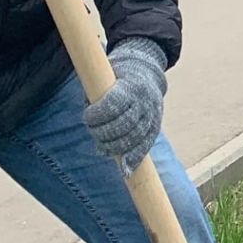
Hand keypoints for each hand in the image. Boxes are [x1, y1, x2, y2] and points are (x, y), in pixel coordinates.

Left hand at [83, 37, 167, 169]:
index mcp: (132, 86)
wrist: (146, 72)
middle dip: (103, 133)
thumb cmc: (116, 78)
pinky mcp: (156, 126)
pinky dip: (135, 159)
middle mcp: (145, 101)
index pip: (113, 105)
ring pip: (134, 138)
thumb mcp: (104, 78)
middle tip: (93, 131)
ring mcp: (152, 115)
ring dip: (114, 147)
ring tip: (101, 147)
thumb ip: (94, 95)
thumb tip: (88, 115)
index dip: (97, 115)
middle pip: (123, 125)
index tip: (87, 116)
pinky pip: (146, 146)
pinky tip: (125, 170)